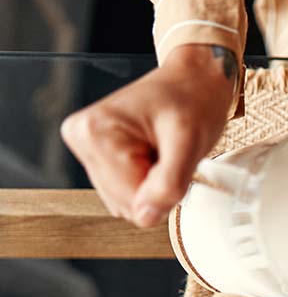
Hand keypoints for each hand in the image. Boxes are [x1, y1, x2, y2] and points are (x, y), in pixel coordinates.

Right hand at [61, 44, 236, 226]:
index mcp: (96, 131)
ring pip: (125, 200)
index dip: (162, 188)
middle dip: (156, 186)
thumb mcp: (190, 142)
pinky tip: (155, 154)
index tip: (173, 157)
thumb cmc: (194, 101)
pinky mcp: (98, 154)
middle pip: (124, 202)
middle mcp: (82, 137)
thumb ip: (168, 183)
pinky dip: (147, 180)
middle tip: (171, 153)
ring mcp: (87, 146)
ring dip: (152, 184)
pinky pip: (125, 191)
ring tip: (164, 150)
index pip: (129, 198)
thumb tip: (145, 217)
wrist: (196, 79)